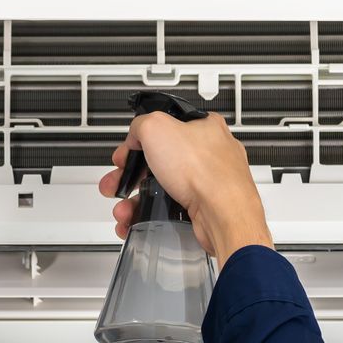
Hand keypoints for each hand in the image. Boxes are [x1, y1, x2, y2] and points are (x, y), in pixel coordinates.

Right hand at [98, 112, 272, 264]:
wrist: (224, 214)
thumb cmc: (204, 171)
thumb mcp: (156, 127)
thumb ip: (140, 124)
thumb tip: (136, 135)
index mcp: (203, 126)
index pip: (164, 127)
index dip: (140, 140)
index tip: (127, 152)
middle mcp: (209, 153)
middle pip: (160, 161)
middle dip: (131, 175)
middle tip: (118, 183)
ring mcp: (208, 182)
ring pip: (163, 188)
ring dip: (136, 199)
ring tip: (124, 208)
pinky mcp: (205, 206)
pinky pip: (171, 209)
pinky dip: (151, 215)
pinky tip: (138, 218)